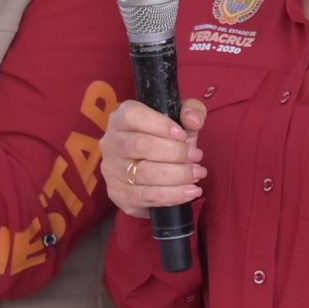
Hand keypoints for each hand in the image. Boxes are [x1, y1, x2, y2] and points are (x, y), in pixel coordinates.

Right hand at [98, 97, 208, 220]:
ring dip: (177, 175)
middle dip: (176, 153)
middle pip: (142, 146)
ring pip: (145, 173)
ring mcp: (111, 169)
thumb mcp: (182, 120)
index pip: (133, 116)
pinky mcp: (117, 193)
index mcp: (121, 118)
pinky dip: (171, 196)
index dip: (160, 125)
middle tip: (197, 157)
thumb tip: (192, 120)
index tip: (183, 135)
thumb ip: (192, 111)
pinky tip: (189, 192)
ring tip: (197, 175)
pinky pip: (145, 196)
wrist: (156, 171)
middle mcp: (111, 142)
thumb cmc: (167, 140)